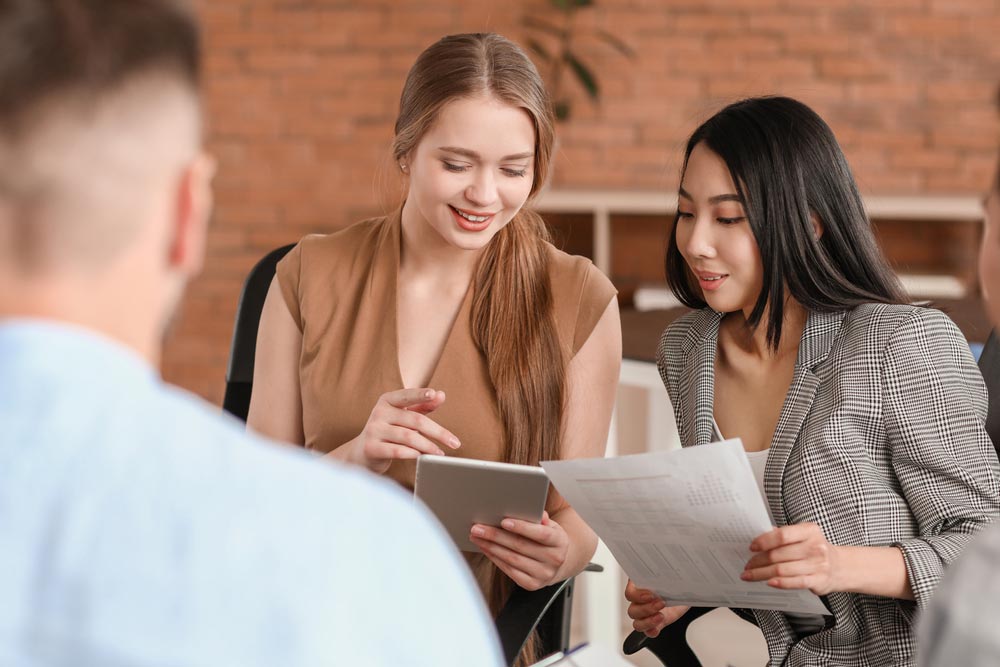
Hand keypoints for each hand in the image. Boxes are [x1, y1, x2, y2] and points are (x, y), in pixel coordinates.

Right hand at [344, 388, 459, 473]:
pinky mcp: (371, 447)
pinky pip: (396, 451)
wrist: (362, 453)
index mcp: (387, 400)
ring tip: (440, 453)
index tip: (433, 394)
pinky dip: (412, 454)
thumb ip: (423, 407)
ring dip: (428, 446)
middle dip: (438, 432)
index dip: (420, 394)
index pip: (407, 395)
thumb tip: (441, 395)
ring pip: (408, 436)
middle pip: (415, 420)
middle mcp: (379, 412)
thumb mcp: (404, 416)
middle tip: (454, 442)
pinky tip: (423, 457)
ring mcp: (373, 430)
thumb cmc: (389, 431)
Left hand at [468, 511, 568, 590]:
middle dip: (496, 535)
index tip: (503, 521)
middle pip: (520, 546)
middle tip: (478, 528)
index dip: (522, 527)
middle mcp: (554, 560)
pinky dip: (495, 558)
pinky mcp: (531, 584)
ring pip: (512, 559)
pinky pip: (509, 570)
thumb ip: (541, 519)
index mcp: (560, 542)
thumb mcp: (551, 526)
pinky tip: (485, 549)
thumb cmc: (549, 539)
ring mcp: (543, 574)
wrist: (558, 563)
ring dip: (491, 547)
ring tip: (477, 537)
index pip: (541, 534)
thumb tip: (534, 512)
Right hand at [625, 580, 689, 636]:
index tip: (650, 595)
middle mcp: (639, 601)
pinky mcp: (654, 624)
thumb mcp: (670, 577)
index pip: (630, 593)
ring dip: (648, 621)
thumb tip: (668, 575)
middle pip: (632, 610)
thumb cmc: (674, 582)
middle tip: (661, 603)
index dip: (637, 596)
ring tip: (661, 616)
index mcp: (639, 586)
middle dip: (646, 609)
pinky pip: (647, 631)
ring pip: (637, 623)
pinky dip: (651, 631)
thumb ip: (665, 577)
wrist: (683, 591)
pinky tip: (657, 628)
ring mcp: (645, 615)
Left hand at [741, 522, 841, 595]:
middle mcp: (815, 547)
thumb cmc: (815, 550)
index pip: (782, 535)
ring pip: (782, 570)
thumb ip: (784, 535)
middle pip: (778, 554)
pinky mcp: (819, 580)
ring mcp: (818, 564)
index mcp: (809, 531)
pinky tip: (768, 582)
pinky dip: (779, 583)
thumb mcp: (803, 536)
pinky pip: (794, 582)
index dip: (763, 541)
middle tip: (747, 565)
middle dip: (758, 561)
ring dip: (762, 574)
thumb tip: (759, 537)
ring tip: (750, 575)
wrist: (840, 567)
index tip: (752, 547)